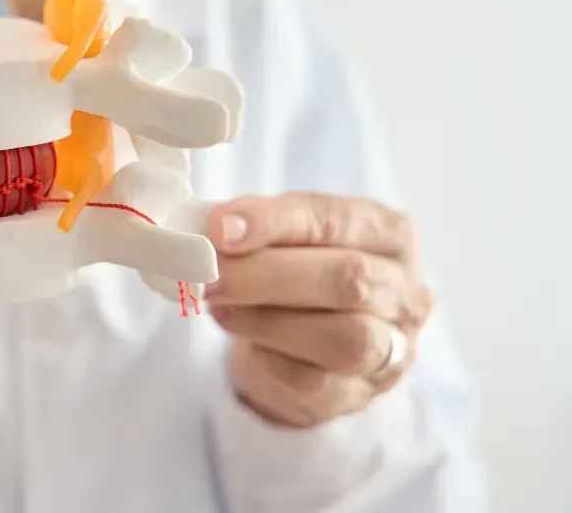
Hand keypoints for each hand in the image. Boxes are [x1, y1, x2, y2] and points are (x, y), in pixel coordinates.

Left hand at [203, 192, 432, 427]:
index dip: (274, 222)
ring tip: (220, 307)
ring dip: (267, 320)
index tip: (219, 228)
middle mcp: (404, 289)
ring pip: (344, 337)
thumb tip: (211, 229)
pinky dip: (269, 358)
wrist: (298, 349)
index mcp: (388, 234)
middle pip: (349, 278)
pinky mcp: (359, 393)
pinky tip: (243, 342)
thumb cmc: (293, 277)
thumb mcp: (284, 241)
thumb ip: (255, 230)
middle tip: (209, 274)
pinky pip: (315, 381)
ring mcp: (392, 348)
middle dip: (266, 273)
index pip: (335, 218)